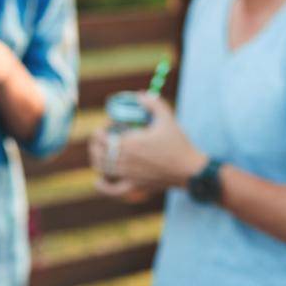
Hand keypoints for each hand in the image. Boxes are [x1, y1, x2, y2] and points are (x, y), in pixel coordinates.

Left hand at [88, 95, 204, 192]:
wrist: (189, 169)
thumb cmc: (178, 144)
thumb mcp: (167, 119)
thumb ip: (153, 104)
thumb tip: (140, 95)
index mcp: (129, 143)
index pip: (101, 137)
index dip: (99, 131)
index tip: (107, 126)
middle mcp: (124, 160)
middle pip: (98, 152)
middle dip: (96, 143)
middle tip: (103, 138)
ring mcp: (128, 175)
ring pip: (101, 168)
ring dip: (97, 159)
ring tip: (102, 153)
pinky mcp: (134, 186)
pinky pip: (112, 190)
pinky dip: (103, 186)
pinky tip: (99, 181)